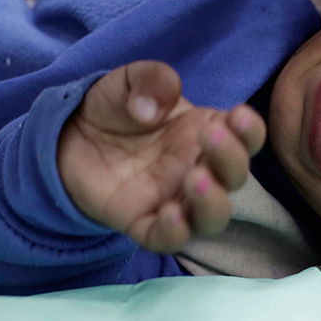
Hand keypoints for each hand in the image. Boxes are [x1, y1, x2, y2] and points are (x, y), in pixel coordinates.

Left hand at [57, 61, 264, 252]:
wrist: (69, 134)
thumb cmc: (113, 107)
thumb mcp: (128, 80)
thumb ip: (150, 80)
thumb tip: (155, 109)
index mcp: (207, 131)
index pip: (246, 137)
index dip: (250, 130)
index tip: (237, 115)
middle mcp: (198, 168)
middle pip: (234, 176)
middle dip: (231, 158)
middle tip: (207, 136)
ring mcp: (173, 198)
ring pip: (212, 217)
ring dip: (212, 201)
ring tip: (194, 179)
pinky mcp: (143, 222)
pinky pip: (169, 239)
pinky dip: (175, 231)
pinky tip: (169, 213)